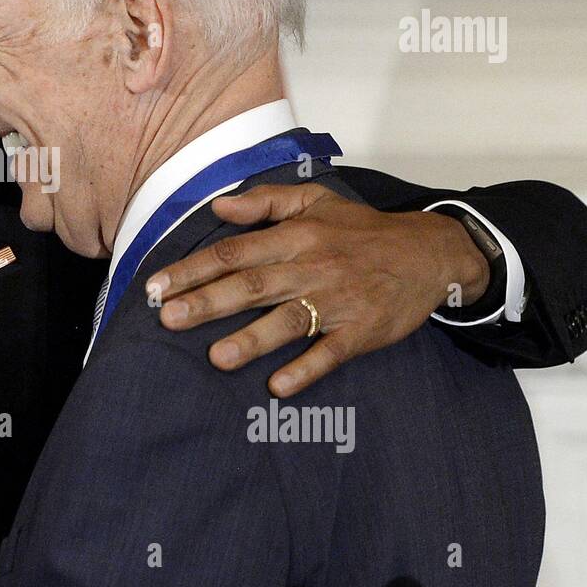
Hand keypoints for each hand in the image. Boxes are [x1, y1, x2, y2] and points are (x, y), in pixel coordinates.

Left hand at [145, 183, 490, 397]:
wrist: (429, 252)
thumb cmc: (361, 229)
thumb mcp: (315, 200)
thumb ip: (265, 202)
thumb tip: (219, 205)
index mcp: (295, 236)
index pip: (233, 253)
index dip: (193, 269)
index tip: (156, 285)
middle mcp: (311, 267)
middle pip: (252, 286)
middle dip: (207, 302)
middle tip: (167, 318)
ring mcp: (337, 301)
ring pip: (289, 321)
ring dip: (252, 339)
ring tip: (216, 357)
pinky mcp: (362, 331)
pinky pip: (331, 352)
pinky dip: (306, 369)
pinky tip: (279, 387)